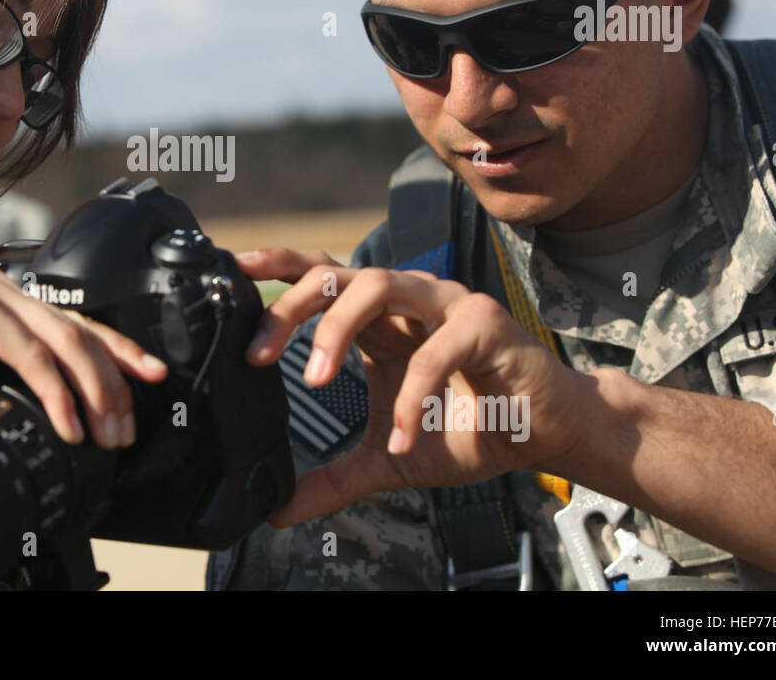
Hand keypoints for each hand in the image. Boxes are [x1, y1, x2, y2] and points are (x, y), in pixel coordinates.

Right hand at [0, 266, 168, 446]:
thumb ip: (20, 376)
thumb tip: (76, 407)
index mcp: (7, 303)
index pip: (77, 324)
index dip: (120, 352)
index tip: (153, 376)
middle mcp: (3, 289)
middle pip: (82, 333)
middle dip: (116, 382)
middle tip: (128, 425)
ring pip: (67, 344)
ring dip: (95, 394)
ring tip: (106, 434)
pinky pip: (34, 358)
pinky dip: (58, 397)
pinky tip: (69, 426)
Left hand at [240, 248, 590, 526]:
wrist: (542, 435)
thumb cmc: (468, 427)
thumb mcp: (387, 458)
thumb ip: (333, 479)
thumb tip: (278, 510)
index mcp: (379, 319)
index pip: (322, 275)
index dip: (278, 265)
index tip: (233, 269)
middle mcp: (407, 300)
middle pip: (338, 273)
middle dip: (292, 306)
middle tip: (258, 353)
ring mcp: (445, 304)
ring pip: (379, 284)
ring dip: (338, 328)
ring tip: (316, 379)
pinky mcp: (485, 324)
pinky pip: (439, 348)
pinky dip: (414, 393)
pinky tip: (403, 435)